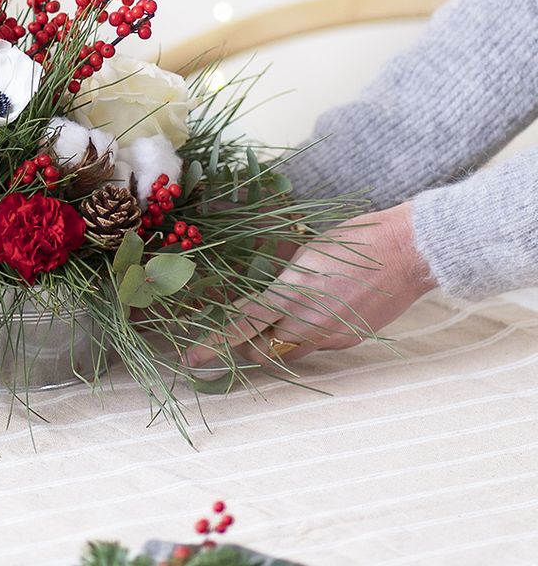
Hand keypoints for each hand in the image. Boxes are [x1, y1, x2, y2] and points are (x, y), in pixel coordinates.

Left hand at [186, 201, 436, 366]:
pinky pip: (316, 345)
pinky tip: (316, 310)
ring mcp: (331, 335)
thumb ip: (281, 272)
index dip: (214, 344)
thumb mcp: (306, 251)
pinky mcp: (350, 339)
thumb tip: (265, 276)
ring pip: (289, 353)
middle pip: (262, 351)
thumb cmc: (355, 240)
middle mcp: (308, 324)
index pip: (242, 326)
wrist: (408, 251)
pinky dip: (305, 334)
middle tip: (238, 330)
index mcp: (291, 296)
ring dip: (275, 342)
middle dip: (245, 346)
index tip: (191, 360)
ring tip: (277, 319)